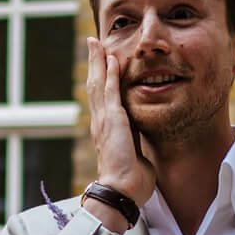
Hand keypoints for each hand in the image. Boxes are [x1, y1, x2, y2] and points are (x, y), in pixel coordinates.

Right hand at [85, 37, 154, 211]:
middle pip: (96, 85)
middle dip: (95, 63)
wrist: (121, 191)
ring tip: (96, 43)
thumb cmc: (130, 181)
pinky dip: (110, 74)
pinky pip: (110, 92)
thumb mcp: (135, 155)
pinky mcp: (112, 121)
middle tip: (93, 43)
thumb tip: (141, 141)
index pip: (103, 97)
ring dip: (98, 62)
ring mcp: (104, 120)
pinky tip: (111, 59)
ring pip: (99, 84)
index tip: (103, 61)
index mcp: (106, 129)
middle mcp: (101, 122)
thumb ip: (136, 142)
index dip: (102, 78)